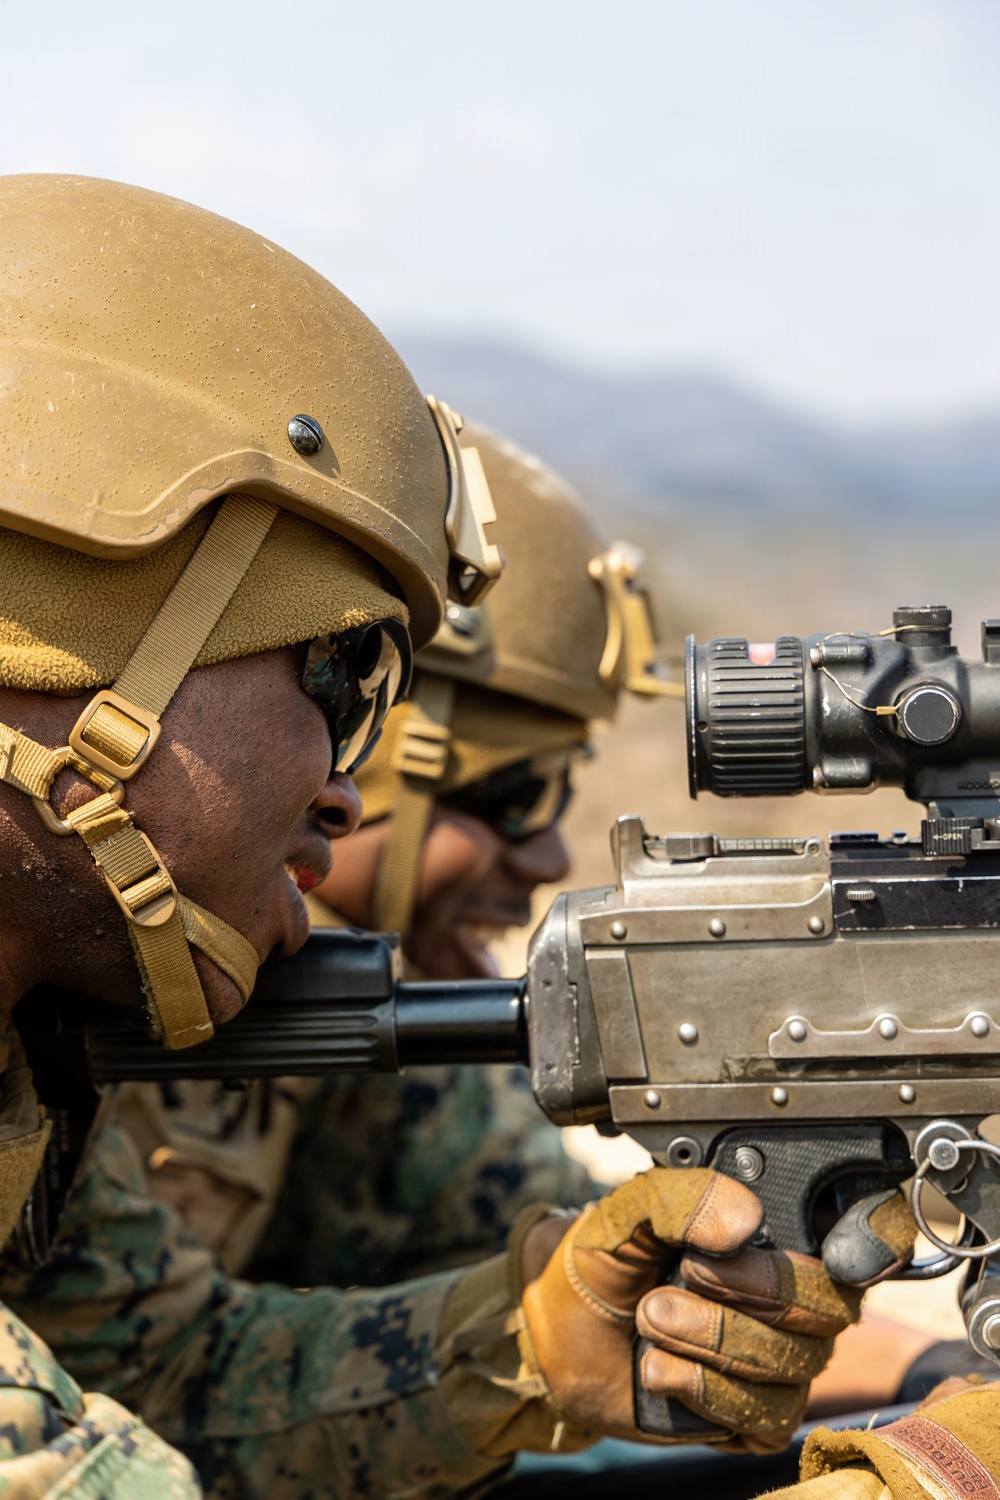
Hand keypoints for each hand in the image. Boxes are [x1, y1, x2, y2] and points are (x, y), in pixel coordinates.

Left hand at [520, 1167, 867, 1452]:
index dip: (879, 1239)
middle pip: (831, 1306)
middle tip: (682, 1276)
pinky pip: (765, 1417)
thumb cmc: (605, 1260)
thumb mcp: (629, 1210)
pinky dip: (703, 1392)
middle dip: (754, 1292)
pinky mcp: (755, 1418)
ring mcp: (780, 1362)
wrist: (559, 1331)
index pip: (866, 1235)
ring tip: (650, 1317)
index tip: (833, 1250)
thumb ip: (683, 1197)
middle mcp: (794, 1298)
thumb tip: (744, 1224)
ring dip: (710, 1340)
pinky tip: (660, 1371)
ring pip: (794, 1365)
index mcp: (776, 1233)